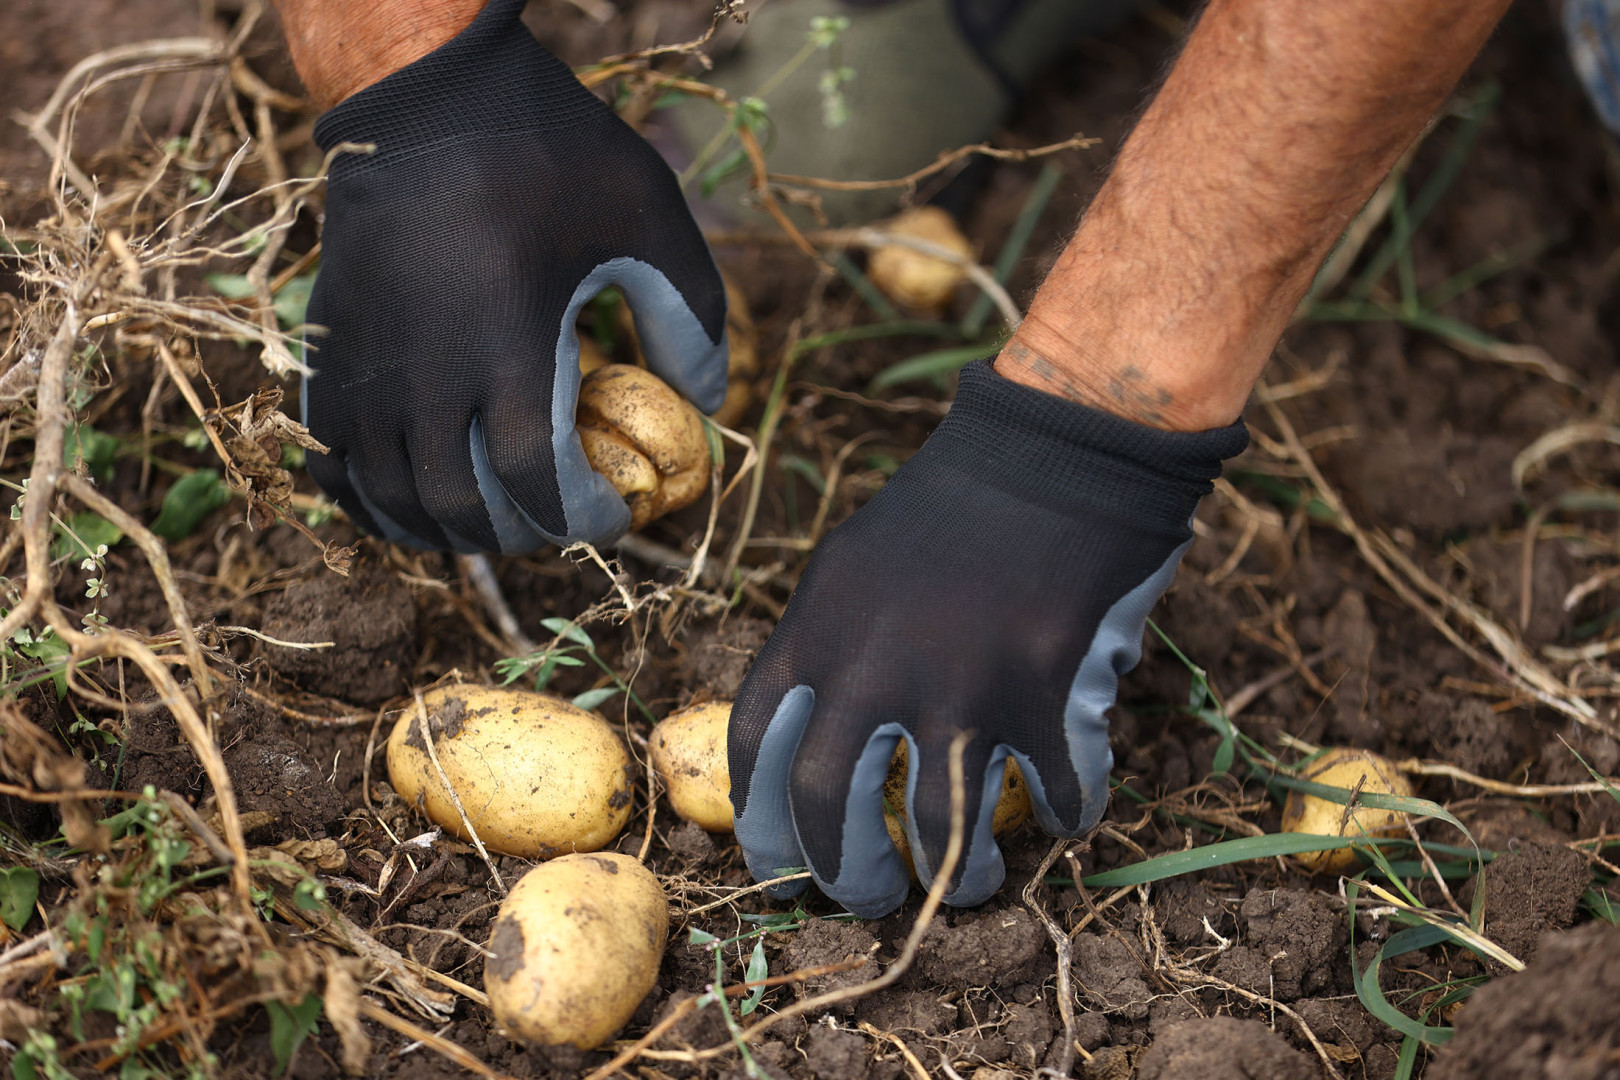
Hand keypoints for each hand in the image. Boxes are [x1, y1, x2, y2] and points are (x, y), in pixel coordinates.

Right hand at [302, 0, 728, 552]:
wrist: (423, 95)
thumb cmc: (545, 152)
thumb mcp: (647, 216)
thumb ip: (690, 314)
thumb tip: (708, 399)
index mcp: (508, 346)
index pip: (538, 483)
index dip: (581, 518)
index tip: (613, 513)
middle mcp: (424, 372)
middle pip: (464, 506)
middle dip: (521, 531)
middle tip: (559, 516)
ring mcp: (366, 367)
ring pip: (395, 497)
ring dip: (451, 527)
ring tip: (497, 516)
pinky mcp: (330, 351)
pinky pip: (333, 461)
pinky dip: (373, 500)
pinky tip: (414, 498)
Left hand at [727, 361, 1245, 916]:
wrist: (1050, 451)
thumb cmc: (949, 508)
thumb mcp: (851, 565)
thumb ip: (825, 648)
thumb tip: (813, 734)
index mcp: (813, 632)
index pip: (757, 751)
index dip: (761, 826)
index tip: (781, 869)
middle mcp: (871, 667)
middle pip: (833, 810)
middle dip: (848, 876)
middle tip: (868, 899)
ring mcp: (956, 684)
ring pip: (940, 829)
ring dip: (956, 878)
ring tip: (969, 887)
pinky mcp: (1038, 692)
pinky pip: (1050, 791)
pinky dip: (1062, 816)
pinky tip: (1065, 816)